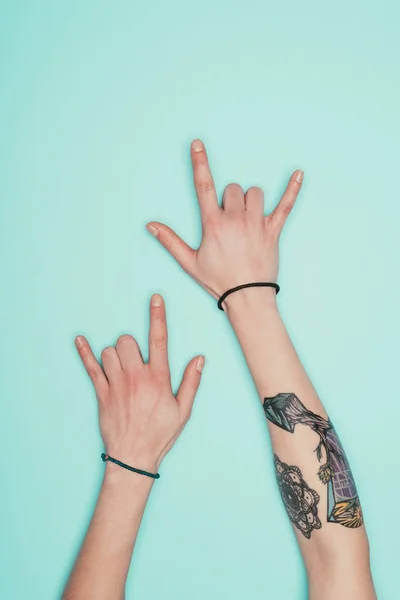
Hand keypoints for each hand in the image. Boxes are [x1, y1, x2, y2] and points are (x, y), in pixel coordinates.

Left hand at [75, 294, 204, 472]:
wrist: (133, 457)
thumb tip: (199, 358)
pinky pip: (90, 367)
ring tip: (122, 367)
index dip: (158, 316)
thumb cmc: (160, 434)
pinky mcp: (102, 393)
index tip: (155, 298)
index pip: (159, 340)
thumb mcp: (183, 411)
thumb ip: (191, 382)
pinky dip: (84, 353)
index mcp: (158, 379)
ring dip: (116, 353)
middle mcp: (136, 377)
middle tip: (136, 359)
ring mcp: (116, 384)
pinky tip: (79, 340)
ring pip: (110, 351)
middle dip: (131, 344)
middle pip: (127, 341)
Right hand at [146, 140, 302, 309]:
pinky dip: (292, 189)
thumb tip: (151, 226)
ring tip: (246, 217)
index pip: (204, 186)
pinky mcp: (273, 230)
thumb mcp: (189, 262)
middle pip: (232, 189)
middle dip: (229, 199)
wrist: (247, 296)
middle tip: (228, 221)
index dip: (200, 162)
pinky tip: (300, 173)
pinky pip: (285, 205)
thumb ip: (170, 241)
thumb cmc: (218, 280)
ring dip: (249, 200)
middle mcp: (235, 219)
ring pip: (254, 193)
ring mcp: (256, 223)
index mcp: (213, 224)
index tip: (198, 144)